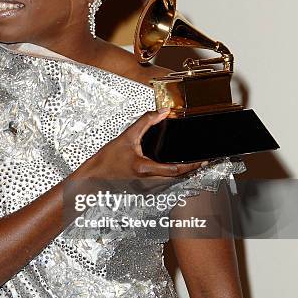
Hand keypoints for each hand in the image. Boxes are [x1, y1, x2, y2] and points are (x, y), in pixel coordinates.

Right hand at [79, 108, 206, 181]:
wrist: (94, 177)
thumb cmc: (107, 160)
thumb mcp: (127, 136)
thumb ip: (146, 122)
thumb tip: (162, 112)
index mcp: (145, 169)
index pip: (176, 169)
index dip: (192, 165)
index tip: (204, 160)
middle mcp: (149, 180)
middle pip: (178, 176)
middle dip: (192, 168)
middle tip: (204, 159)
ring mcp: (147, 186)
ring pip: (172, 180)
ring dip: (183, 171)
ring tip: (193, 161)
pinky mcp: (145, 186)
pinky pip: (164, 180)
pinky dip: (172, 173)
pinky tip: (175, 165)